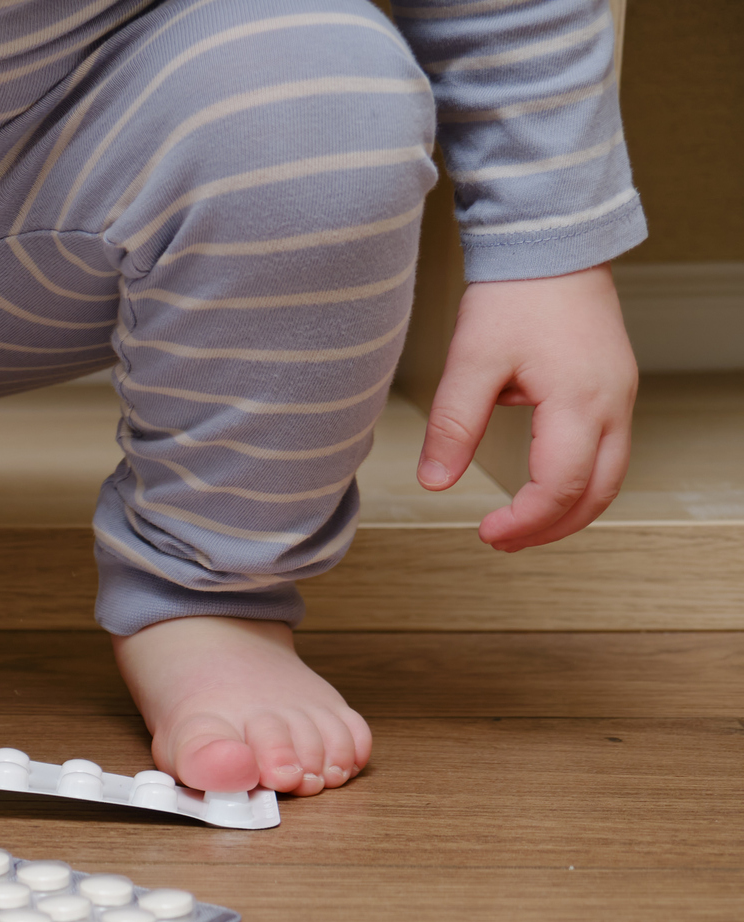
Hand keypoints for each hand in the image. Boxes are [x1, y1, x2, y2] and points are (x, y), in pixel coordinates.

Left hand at [416, 264, 637, 551]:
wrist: (551, 246)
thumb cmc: (517, 294)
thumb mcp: (472, 361)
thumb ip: (454, 426)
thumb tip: (435, 482)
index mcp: (579, 401)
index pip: (560, 486)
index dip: (524, 521)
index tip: (486, 532)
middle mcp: (612, 404)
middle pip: (598, 494)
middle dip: (551, 529)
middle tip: (502, 542)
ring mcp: (619, 397)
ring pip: (609, 477)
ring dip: (568, 510)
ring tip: (518, 525)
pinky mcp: (613, 390)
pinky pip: (609, 452)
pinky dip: (579, 482)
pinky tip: (543, 487)